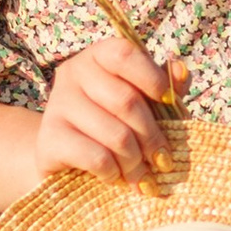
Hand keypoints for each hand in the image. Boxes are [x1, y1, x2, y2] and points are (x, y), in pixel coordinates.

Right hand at [34, 34, 181, 182]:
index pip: (124, 54)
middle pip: (126, 101)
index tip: (169, 102)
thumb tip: (181, 71)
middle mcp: (73, 74)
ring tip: (141, 177)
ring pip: (115, 135)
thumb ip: (165, 88)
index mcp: (97, 57)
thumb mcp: (143, 104)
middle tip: (163, 160)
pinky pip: (96, 157)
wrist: (64, 158)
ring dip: (136, 162)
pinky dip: (113, 173)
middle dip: (151, 137)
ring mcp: (57, 105)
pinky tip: (114, 176)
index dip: (152, 77)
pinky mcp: (49, 140)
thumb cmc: (112, 125)